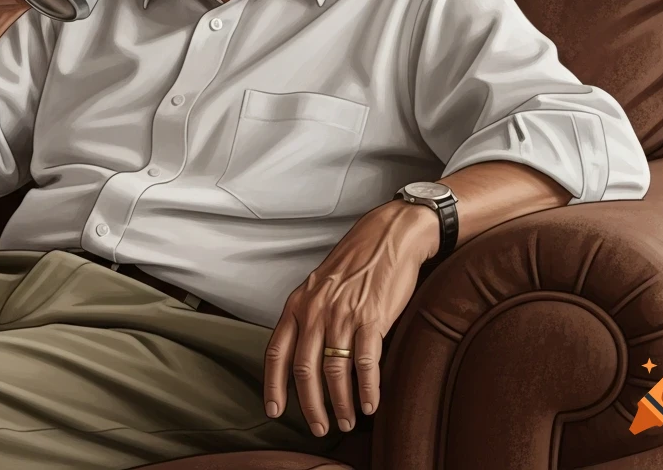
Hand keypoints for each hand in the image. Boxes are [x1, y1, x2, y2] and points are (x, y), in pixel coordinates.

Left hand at [263, 200, 437, 436]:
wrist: (389, 236)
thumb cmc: (355, 262)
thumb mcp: (319, 286)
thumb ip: (308, 316)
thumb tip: (303, 352)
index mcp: (298, 304)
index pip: (276, 352)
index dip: (273, 386)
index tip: (274, 411)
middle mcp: (316, 311)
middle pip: (304, 370)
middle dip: (310, 405)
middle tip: (319, 427)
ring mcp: (343, 315)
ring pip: (334, 371)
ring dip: (341, 403)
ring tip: (347, 421)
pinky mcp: (373, 317)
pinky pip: (366, 362)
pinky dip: (367, 389)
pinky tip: (370, 405)